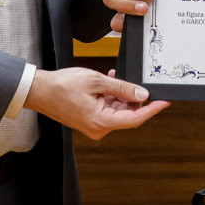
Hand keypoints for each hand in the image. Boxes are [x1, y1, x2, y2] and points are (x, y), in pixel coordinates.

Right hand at [24, 67, 169, 139]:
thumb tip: (142, 95)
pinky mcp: (90, 120)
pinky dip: (111, 97)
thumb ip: (122, 88)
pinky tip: (107, 81)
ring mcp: (94, 125)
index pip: (135, 119)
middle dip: (132, 97)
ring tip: (112, 76)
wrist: (40, 91)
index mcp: (101, 122)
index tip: (164, 101)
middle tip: (136, 79)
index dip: (152, 110)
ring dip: (119, 94)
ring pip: (118, 110)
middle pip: (127, 114)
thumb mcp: (97, 81)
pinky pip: (108, 109)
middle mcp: (99, 128)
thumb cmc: (63, 85)